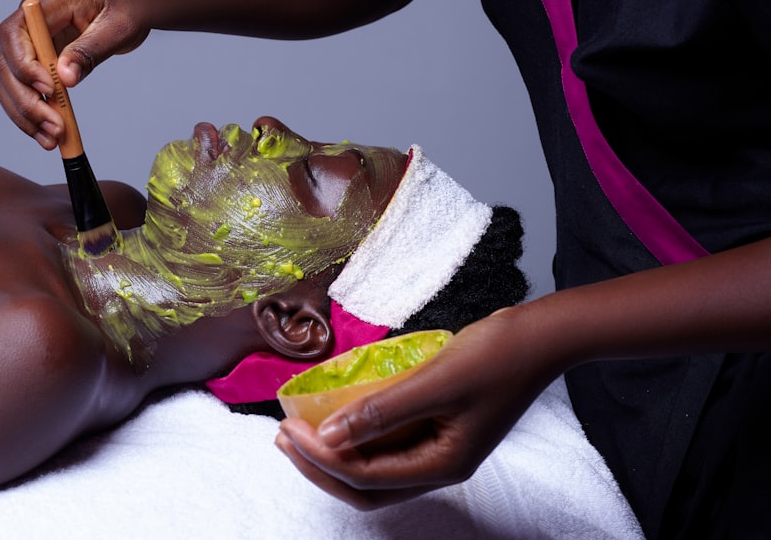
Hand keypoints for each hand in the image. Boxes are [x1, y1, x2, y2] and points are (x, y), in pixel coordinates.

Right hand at [0, 0, 149, 149]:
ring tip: (52, 139)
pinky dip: (31, 115)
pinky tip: (48, 135)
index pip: (13, 34)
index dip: (23, 65)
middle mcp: (28, 25)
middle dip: (26, 101)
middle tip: (55, 127)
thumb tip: (65, 78)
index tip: (49, 89)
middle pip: (6, 66)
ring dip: (24, 115)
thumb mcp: (115, 27)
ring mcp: (29, 46)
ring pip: (8, 84)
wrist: (131, 5)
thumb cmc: (124, 7)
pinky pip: (22, 92)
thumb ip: (89, 51)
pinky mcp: (37, 64)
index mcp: (45, 6)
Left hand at [274, 309, 555, 508]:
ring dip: (334, 451)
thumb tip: (326, 434)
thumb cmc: (496, 357)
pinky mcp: (436, 424)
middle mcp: (438, 465)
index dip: (321, 456)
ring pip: (374, 466)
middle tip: (282, 436)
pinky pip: (387, 442)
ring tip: (298, 427)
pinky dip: (357, 432)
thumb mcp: (435, 382)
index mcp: (442, 465)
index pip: (365, 476)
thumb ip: (380, 410)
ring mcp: (438, 446)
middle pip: (365, 484)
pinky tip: (334, 411)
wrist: (539, 337)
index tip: (289, 427)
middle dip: (319, 465)